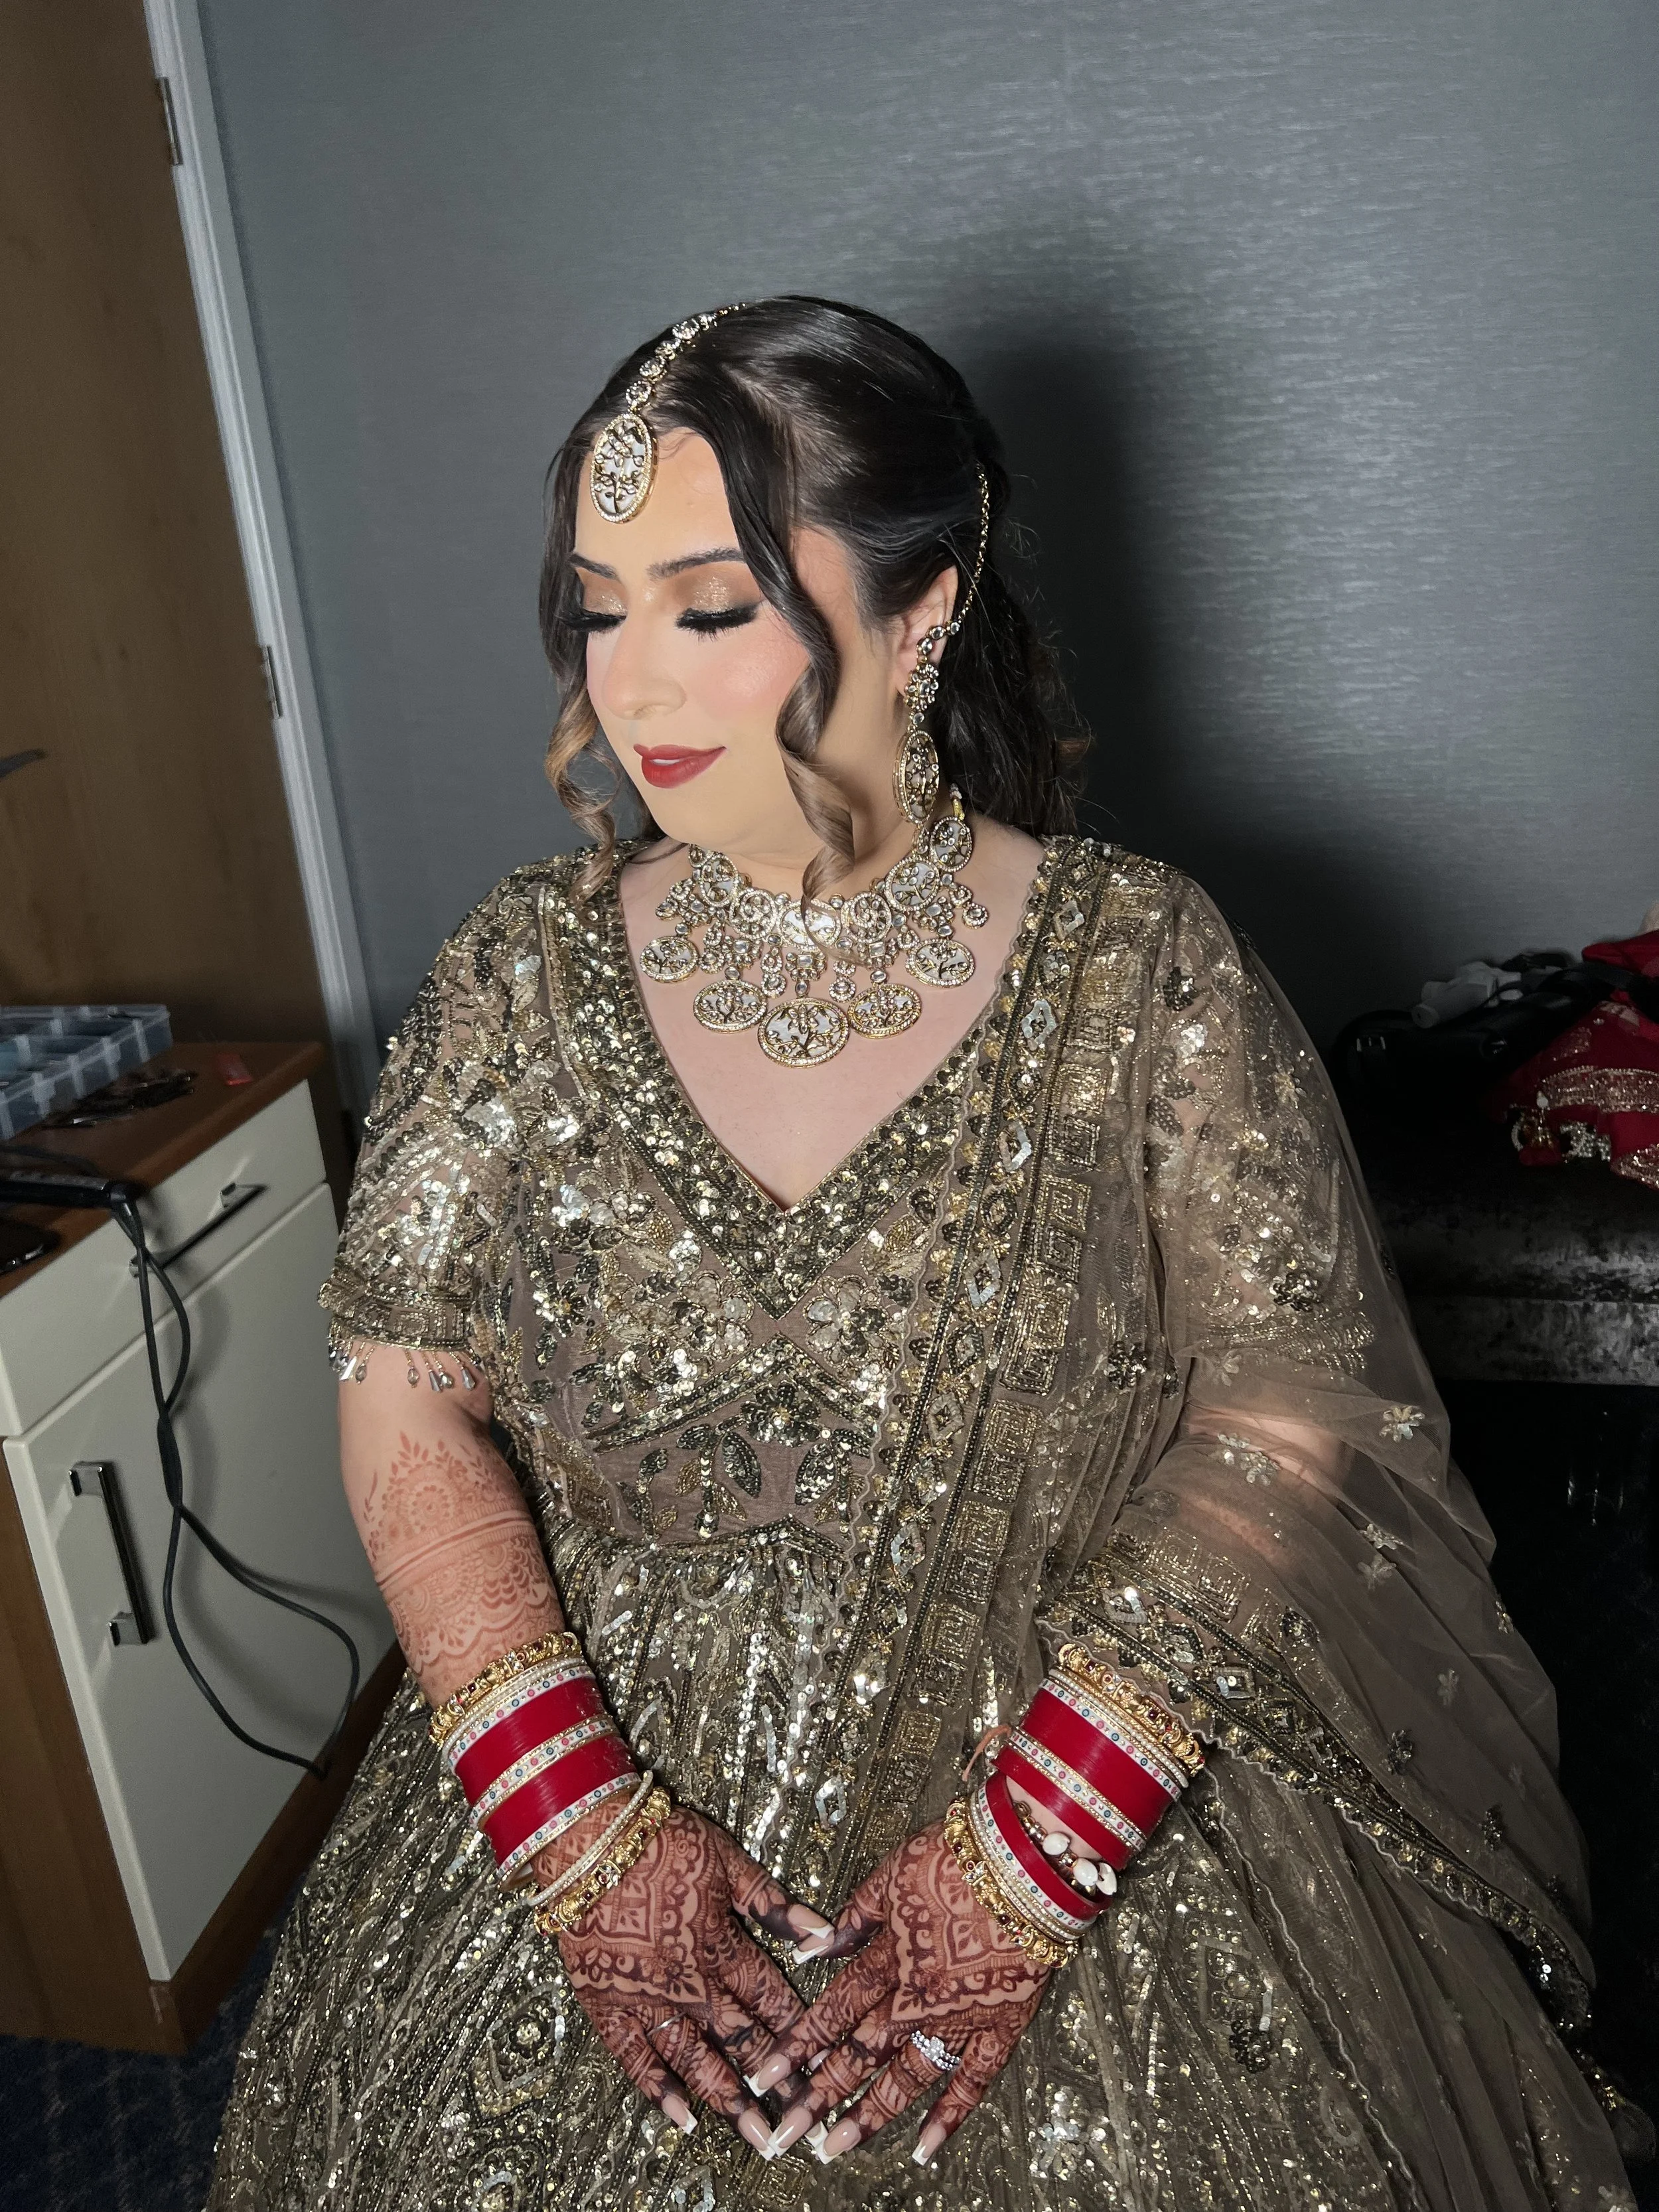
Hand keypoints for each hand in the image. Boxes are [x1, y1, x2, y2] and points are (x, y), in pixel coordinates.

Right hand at [550, 1805, 829, 2155]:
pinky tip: (682, 2118)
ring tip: (757, 2137)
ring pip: (696, 2060)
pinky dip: (659, 2090)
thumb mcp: (727, 1860)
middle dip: (775, 2080)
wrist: (588, 1843)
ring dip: (729, 2100)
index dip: (799, 2031)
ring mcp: (647, 2000)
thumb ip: (773, 1902)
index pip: (770, 1998)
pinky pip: (635, 2058)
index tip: (823, 2061)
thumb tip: (821, 1930)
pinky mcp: (607, 2006)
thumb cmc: (659, 1841)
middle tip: (802, 2116)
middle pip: (741, 2039)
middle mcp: (689, 1983)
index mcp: (721, 1945)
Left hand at [749, 1817, 1053, 2166]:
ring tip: (837, 2147)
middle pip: (861, 2054)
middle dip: (819, 2096)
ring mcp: (961, 2017)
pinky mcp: (1003, 2024)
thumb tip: (814, 1947)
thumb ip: (854, 1915)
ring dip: (870, 2114)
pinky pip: (974, 2080)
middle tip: (788, 2132)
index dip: (797, 2045)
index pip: (833, 2010)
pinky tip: (924, 2147)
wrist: (1030, 1859)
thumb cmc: (960, 1854)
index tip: (767, 2076)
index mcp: (890, 1957)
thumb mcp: (893, 1872)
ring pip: (907, 2076)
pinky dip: (950, 2116)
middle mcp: (919, 1997)